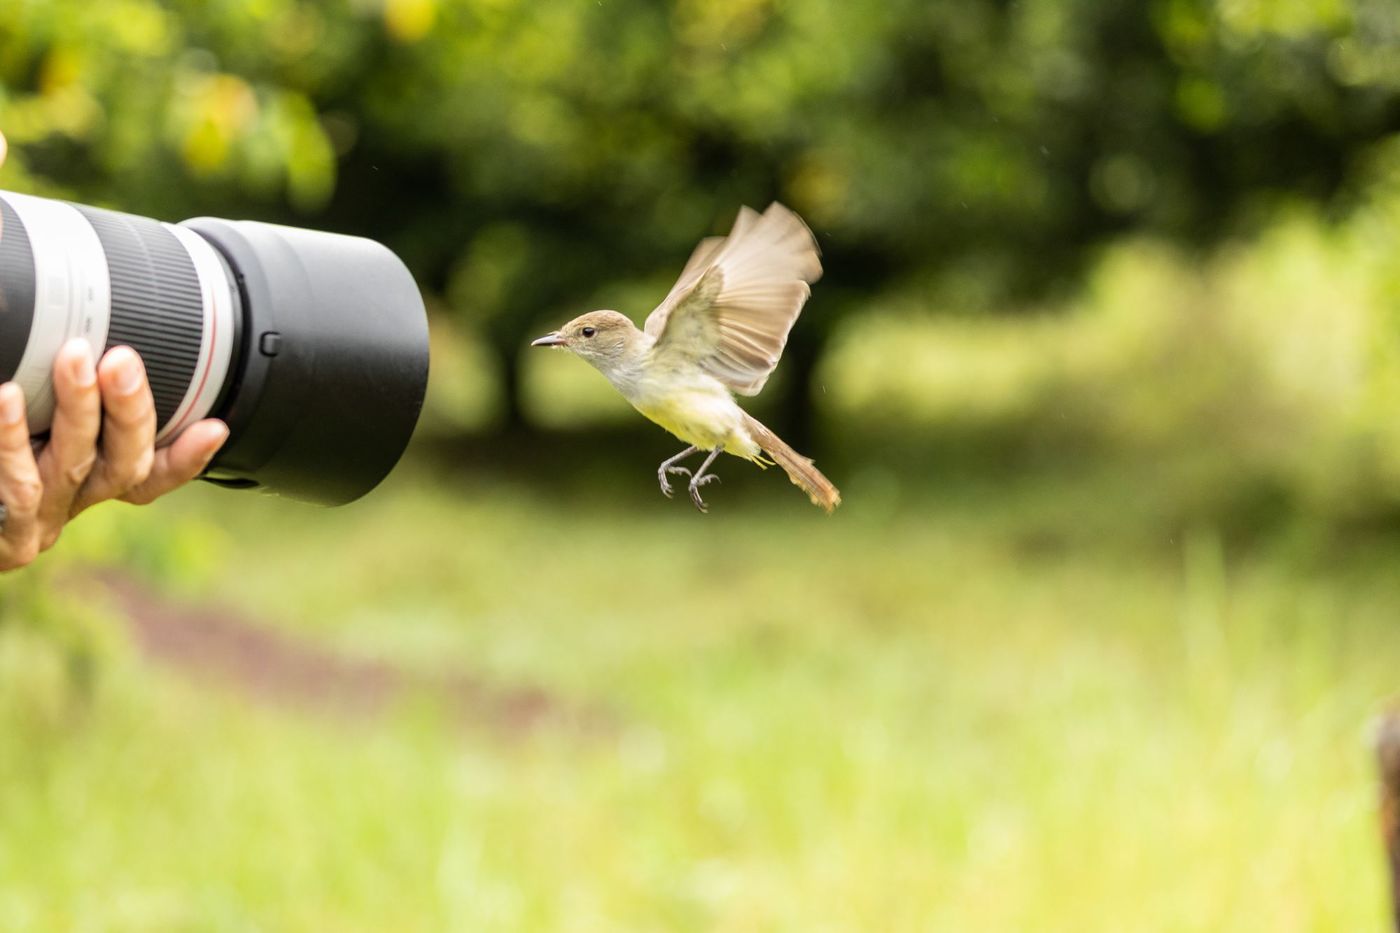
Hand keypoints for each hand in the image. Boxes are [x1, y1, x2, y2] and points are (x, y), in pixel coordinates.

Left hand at [0, 341, 228, 569]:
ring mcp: (35, 522)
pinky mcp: (3, 539)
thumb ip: (55, 385)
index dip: (187, 456)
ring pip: (75, 467)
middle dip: (132, 408)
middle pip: (123, 465)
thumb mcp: (24, 415)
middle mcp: (68, 503)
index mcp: (85, 481)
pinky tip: (5, 395)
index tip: (215, 426)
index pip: (151, 472)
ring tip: (75, 356)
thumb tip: (73, 329)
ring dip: (82, 409)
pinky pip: (16, 487)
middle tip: (120, 357)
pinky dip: (11, 436)